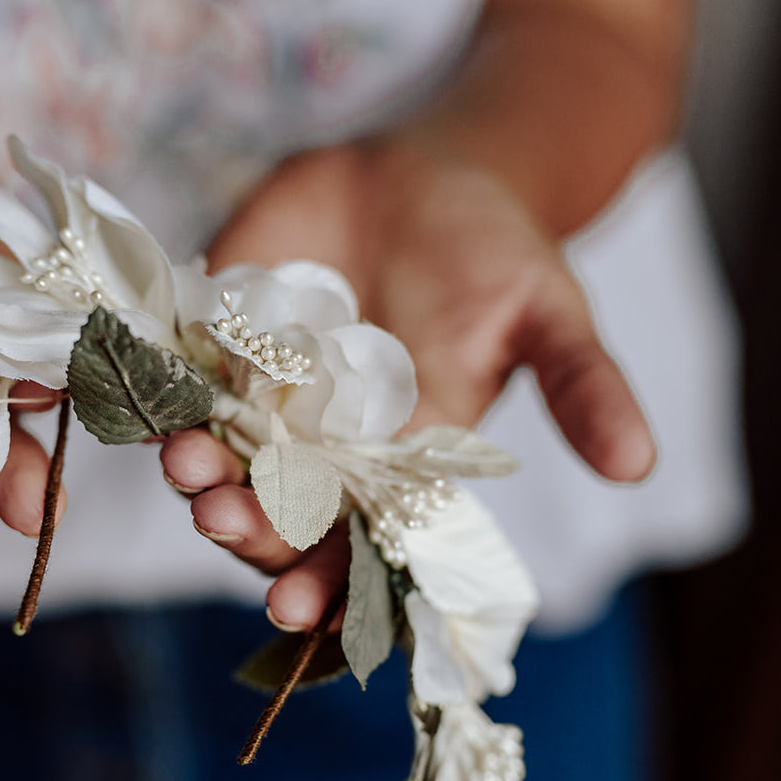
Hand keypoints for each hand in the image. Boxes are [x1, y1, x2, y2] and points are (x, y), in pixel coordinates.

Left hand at [161, 141, 655, 630]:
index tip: (297, 607)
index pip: (358, 547)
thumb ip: (583, 389)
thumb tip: (640, 465)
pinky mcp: (218, 339)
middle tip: (221, 517)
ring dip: (192, 471)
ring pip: (217, 458)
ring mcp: (261, 398)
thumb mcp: (550, 315)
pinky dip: (156, 394)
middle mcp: (320, 449)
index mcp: (396, 468)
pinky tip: (140, 399)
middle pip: (272, 515)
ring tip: (180, 458)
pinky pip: (178, 379)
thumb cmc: (497, 253)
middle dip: (245, 528)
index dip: (327, 583)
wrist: (426, 173)